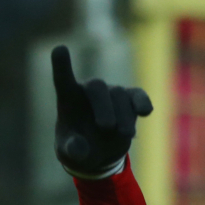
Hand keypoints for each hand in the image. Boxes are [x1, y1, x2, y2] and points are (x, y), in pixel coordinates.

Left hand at [52, 45, 152, 176]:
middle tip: (106, 128)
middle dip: (103, 106)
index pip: (63, 80)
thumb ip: (72, 150)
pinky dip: (142, 102)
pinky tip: (145, 111)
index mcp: (68, 99)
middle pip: (97, 86)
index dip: (62, 65)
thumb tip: (79, 147)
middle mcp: (89, 92)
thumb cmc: (77, 148)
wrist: (97, 154)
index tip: (59, 49)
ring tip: (125, 135)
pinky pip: (137, 96)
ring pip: (119, 95)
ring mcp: (111, 94)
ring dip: (123, 116)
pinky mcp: (129, 100)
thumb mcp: (70, 155)